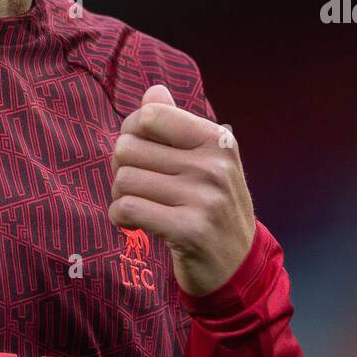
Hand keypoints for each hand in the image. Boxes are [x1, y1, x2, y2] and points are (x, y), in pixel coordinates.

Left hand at [108, 83, 256, 296]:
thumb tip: (154, 91)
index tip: (139, 156)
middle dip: (122, 168)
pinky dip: (119, 217)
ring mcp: (205, 198)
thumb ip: (176, 125)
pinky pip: (127, 208)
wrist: (237, 266)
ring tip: (140, 207)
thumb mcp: (204, 162)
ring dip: (120, 196)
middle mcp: (214, 165)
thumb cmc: (211, 207)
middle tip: (138, 187)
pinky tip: (132, 225)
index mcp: (217, 140)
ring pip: (124, 179)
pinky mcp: (189, 230)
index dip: (131, 133)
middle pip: (128, 148)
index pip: (151, 115)